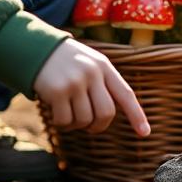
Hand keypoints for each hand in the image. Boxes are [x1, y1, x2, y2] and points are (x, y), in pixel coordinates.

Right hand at [33, 38, 149, 135]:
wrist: (36, 48)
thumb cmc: (67, 62)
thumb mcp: (90, 64)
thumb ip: (103, 84)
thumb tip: (108, 117)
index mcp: (104, 66)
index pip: (125, 94)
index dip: (136, 115)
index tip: (145, 133)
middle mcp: (92, 73)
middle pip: (106, 113)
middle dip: (98, 126)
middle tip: (90, 126)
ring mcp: (74, 82)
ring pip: (84, 120)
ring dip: (76, 124)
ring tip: (68, 113)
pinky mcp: (56, 91)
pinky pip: (65, 121)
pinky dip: (61, 123)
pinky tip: (55, 113)